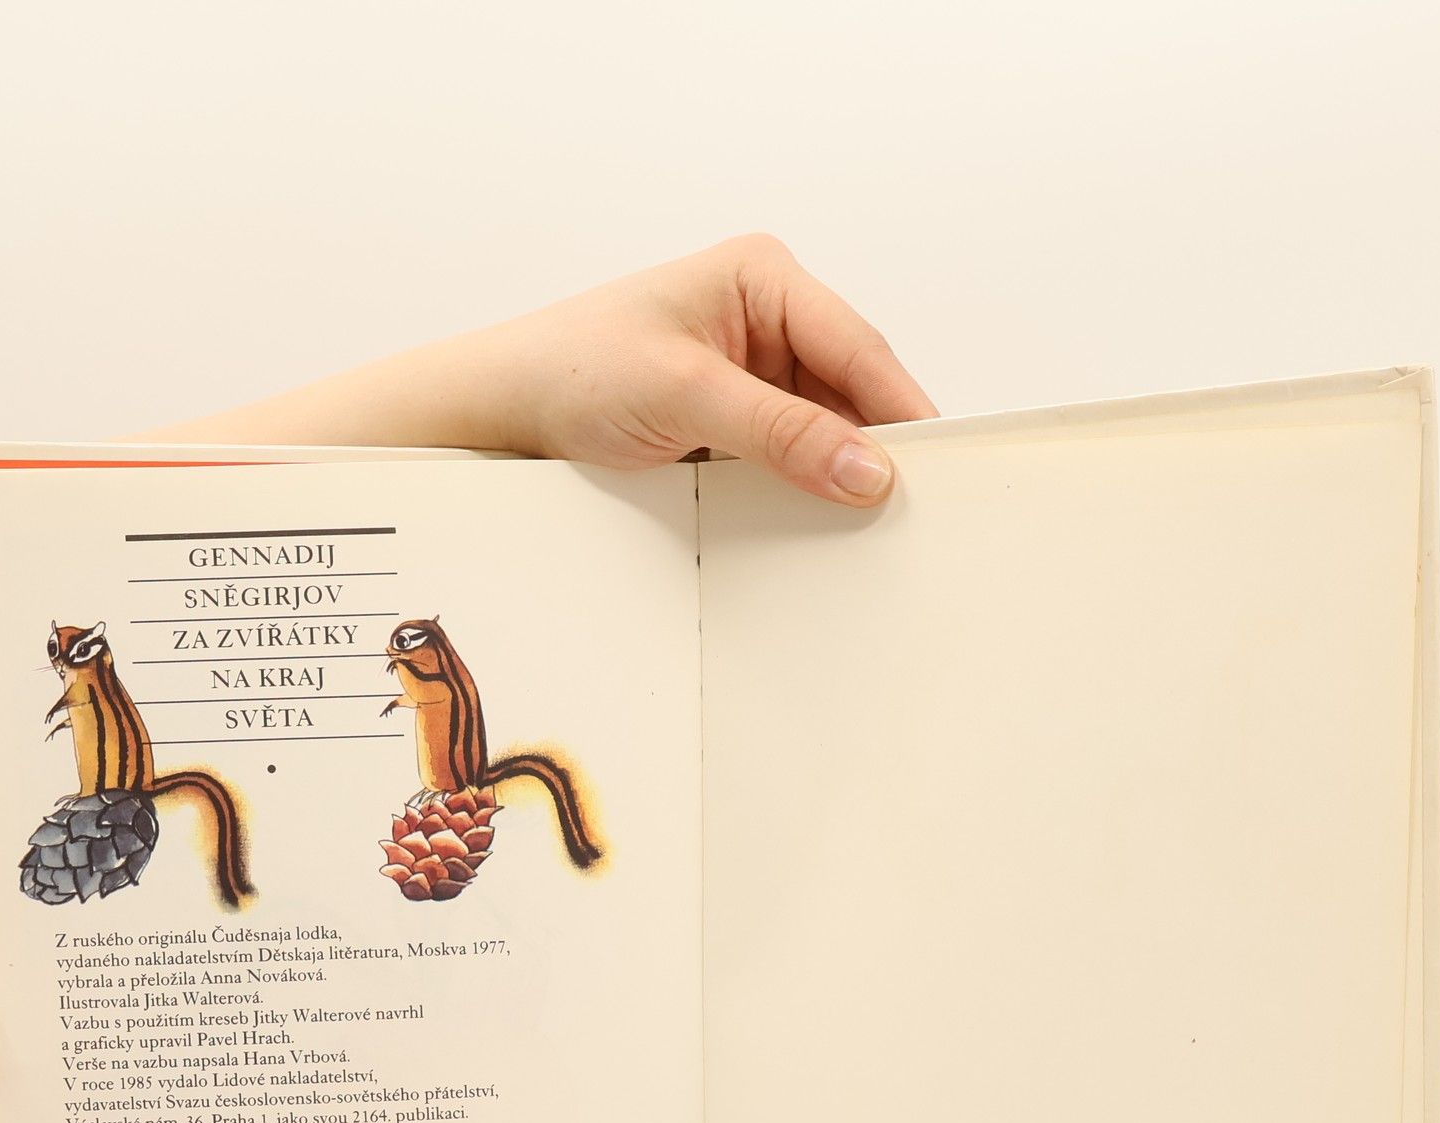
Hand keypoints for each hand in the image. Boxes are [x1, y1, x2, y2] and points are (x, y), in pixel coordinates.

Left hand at [478, 234, 938, 504]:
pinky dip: (799, 493)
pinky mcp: (730, 424)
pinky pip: (787, 460)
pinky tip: (812, 526)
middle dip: (871, 449)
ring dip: (834, 477)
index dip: (901, 410)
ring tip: (864, 528)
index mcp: (762, 278)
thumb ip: (781, 433)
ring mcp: (749, 374)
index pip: (857, 348)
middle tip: (910, 512)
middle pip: (850, 393)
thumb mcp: (685, 396)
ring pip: (823, 433)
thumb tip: (867, 469)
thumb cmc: (571, 372)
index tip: (939, 465)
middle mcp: (764, 319)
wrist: (500, 412)